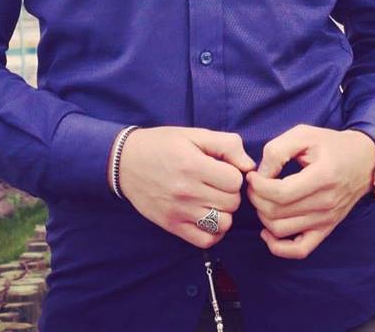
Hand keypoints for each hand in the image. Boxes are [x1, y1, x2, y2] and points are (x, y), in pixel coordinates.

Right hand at [117, 126, 255, 248]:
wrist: (125, 162)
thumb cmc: (161, 144)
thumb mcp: (193, 135)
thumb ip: (225, 145)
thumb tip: (249, 166)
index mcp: (192, 165)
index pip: (235, 180)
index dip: (233, 172)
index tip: (221, 168)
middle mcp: (186, 191)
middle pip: (232, 202)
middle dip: (230, 191)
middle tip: (217, 182)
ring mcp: (179, 212)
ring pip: (224, 223)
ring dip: (224, 211)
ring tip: (213, 198)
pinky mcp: (173, 226)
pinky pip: (206, 240)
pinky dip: (214, 231)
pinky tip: (208, 216)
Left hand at [246, 126, 374, 259]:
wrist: (364, 161)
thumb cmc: (331, 145)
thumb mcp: (304, 134)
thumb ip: (278, 150)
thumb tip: (260, 174)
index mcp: (322, 177)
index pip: (281, 193)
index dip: (258, 185)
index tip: (252, 175)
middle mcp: (326, 203)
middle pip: (277, 212)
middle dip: (256, 198)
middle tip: (253, 184)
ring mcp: (326, 220)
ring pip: (281, 230)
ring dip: (262, 216)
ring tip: (261, 198)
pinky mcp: (325, 229)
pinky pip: (299, 250)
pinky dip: (278, 246)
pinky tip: (267, 230)